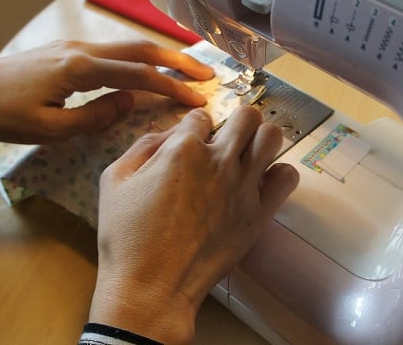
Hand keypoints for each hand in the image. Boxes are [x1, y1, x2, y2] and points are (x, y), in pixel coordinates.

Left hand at [0, 40, 213, 142]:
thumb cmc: (2, 114)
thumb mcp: (49, 129)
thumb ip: (94, 116)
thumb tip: (130, 103)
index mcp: (80, 70)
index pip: (138, 76)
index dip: (172, 88)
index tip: (199, 99)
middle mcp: (81, 51)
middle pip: (140, 50)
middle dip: (177, 62)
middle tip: (207, 75)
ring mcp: (73, 47)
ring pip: (127, 46)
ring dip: (160, 57)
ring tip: (186, 69)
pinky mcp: (66, 51)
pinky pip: (112, 51)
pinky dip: (138, 58)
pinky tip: (147, 69)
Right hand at [90, 106, 299, 343]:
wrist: (151, 287)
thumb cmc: (126, 237)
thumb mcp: (115, 180)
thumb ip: (143, 146)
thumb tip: (170, 133)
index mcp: (182, 149)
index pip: (201, 116)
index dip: (194, 127)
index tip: (190, 143)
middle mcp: (218, 162)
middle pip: (247, 116)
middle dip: (236, 122)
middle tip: (225, 142)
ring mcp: (243, 188)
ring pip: (272, 138)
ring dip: (261, 140)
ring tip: (248, 156)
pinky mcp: (259, 214)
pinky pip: (288, 178)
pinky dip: (279, 174)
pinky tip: (261, 183)